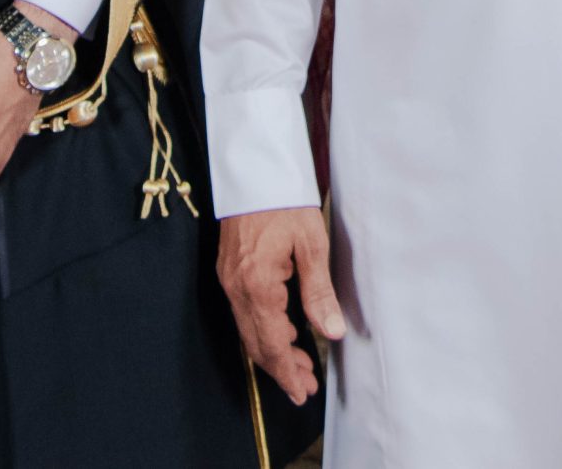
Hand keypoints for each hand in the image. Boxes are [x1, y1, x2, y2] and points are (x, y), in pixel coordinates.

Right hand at [219, 206, 346, 405]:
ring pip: (248, 330)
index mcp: (258, 285)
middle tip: (305, 387)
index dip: (287, 372)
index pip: (272, 343)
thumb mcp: (312, 243)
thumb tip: (332, 332)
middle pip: (256, 343)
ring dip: (272, 351)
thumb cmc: (286, 201)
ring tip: (299, 365)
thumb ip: (319, 291)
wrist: (255, 169)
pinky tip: (284, 332)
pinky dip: (262, 330)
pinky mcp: (229, 270)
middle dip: (280, 368)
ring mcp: (229, 279)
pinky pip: (243, 312)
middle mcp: (237, 287)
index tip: (302, 392)